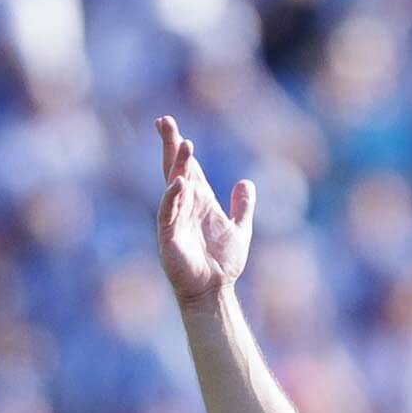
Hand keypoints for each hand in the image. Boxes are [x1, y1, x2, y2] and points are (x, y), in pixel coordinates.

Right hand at [154, 115, 253, 306]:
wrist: (214, 290)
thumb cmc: (222, 263)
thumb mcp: (240, 229)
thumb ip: (243, 206)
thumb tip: (246, 182)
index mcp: (198, 201)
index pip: (187, 168)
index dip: (179, 147)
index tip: (171, 125)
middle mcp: (184, 206)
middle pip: (175, 169)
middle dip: (170, 146)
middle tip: (164, 122)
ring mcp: (174, 220)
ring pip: (174, 187)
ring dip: (178, 166)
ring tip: (184, 145)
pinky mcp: (169, 238)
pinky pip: (168, 214)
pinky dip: (172, 198)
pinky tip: (179, 183)